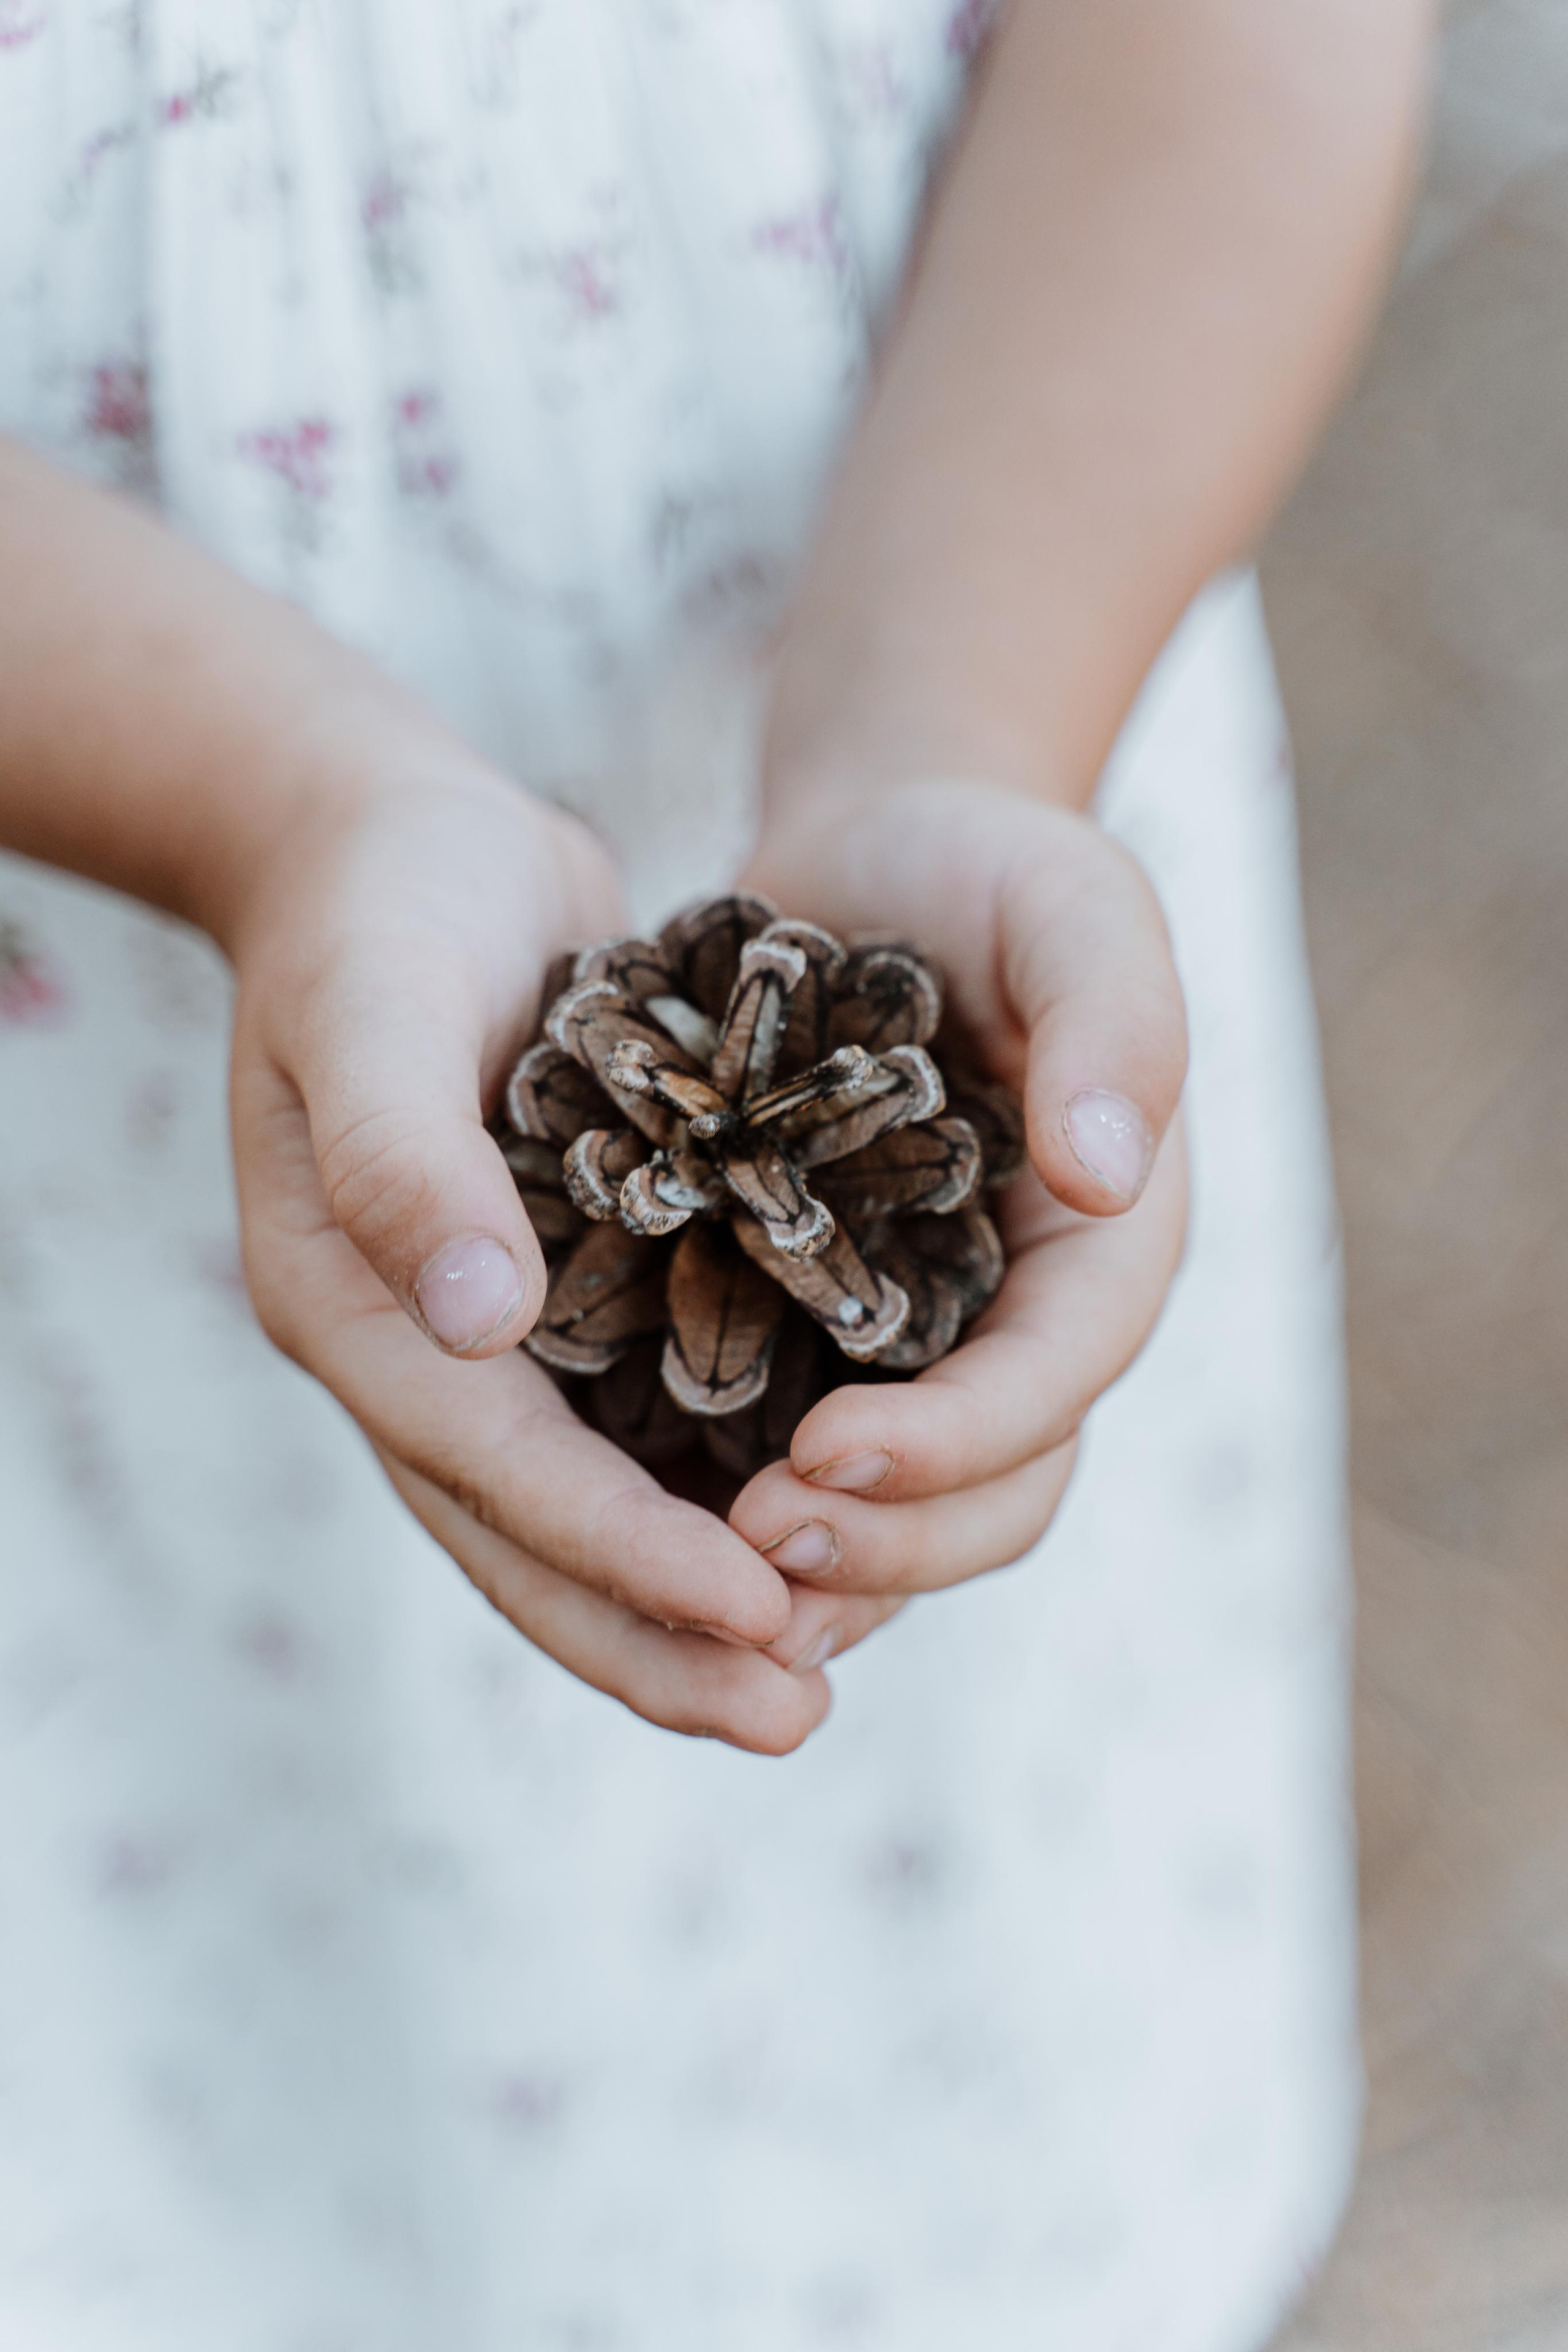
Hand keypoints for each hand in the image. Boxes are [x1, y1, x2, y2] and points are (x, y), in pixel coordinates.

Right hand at [229, 759, 837, 1752]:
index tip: (751, 1612)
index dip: (619, 1546)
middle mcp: (417, 1346)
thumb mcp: (372, 1001)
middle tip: (794, 1719)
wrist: (389, 845)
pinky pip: (629, 1435)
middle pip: (532, 1535)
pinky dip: (700, 1506)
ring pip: (583, 1513)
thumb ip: (405, 1156)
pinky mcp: (561, 1294)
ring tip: (810, 1685)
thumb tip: (478, 1319)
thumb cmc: (376, 903)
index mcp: (353, 1302)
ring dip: (686, 1606)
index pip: (493, 1460)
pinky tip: (805, 1554)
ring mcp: (486, 1335)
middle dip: (658, 1636)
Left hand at [726, 777, 1188, 1641]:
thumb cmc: (988, 869)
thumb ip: (1117, 1022)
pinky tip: (654, 1529)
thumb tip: (1113, 1177)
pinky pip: (804, 1459)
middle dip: (886, 1541)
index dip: (954, 1445)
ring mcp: (929, 1344)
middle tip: (752, 1549)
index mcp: (1103, 1250)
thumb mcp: (1073, 906)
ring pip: (905, 1512)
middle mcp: (1025, 1324)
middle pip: (992, 1492)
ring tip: (700, 1583)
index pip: (1053, 1385)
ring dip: (821, 1567)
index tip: (825, 1454)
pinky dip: (746, 1510)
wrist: (881, 858)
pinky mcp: (826, 1334)